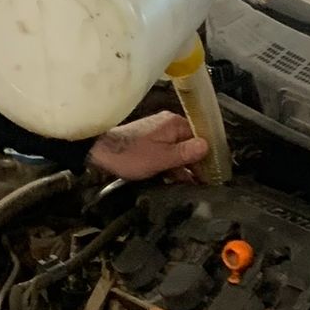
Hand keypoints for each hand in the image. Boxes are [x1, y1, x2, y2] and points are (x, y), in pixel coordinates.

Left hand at [89, 109, 209, 182]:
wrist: (99, 152)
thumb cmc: (129, 155)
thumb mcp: (162, 158)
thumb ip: (186, 153)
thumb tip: (207, 146)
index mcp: (174, 124)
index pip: (200, 138)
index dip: (206, 157)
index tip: (211, 173)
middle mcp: (168, 124)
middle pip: (190, 144)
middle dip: (195, 163)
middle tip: (201, 183)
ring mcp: (157, 132)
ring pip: (178, 150)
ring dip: (182, 166)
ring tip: (190, 185)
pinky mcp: (148, 142)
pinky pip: (166, 152)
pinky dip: (170, 164)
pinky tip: (173, 178)